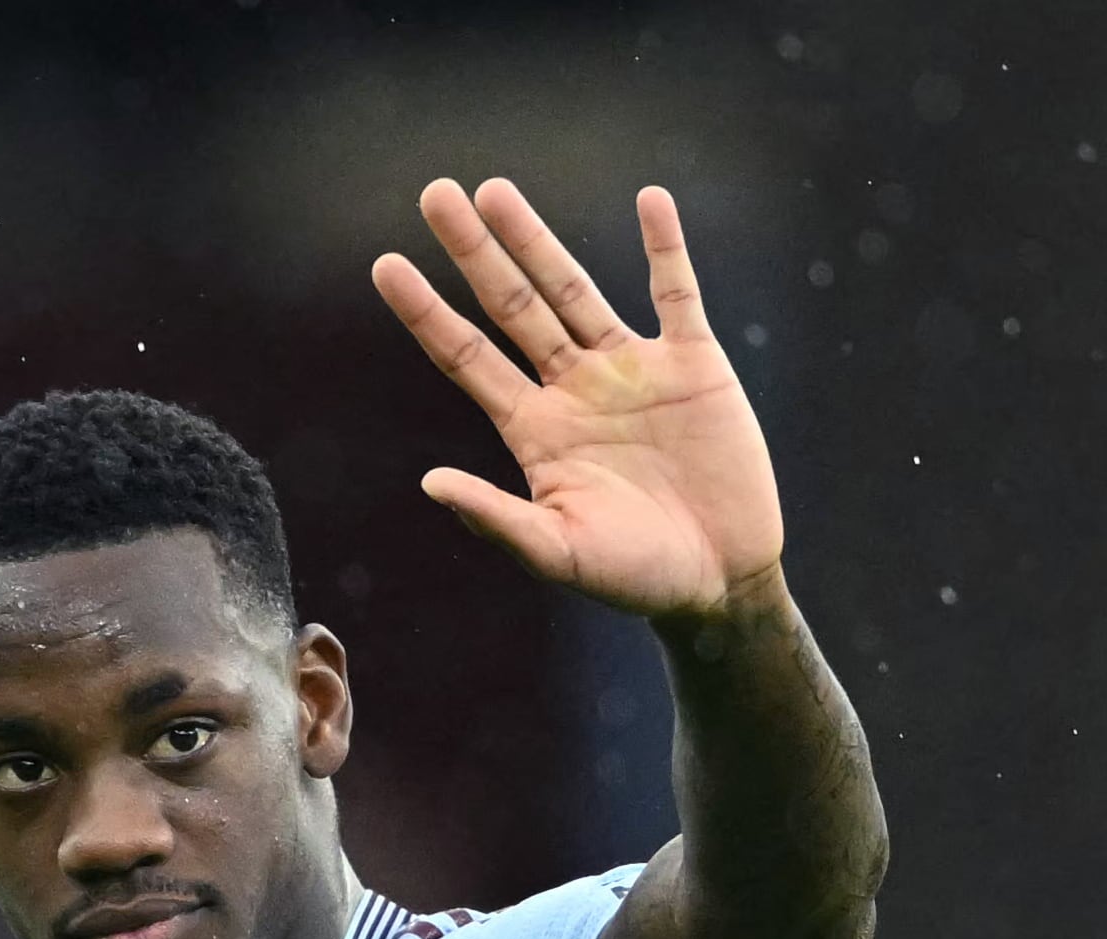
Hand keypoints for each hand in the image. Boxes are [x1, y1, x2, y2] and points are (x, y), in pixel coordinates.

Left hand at [373, 179, 785, 624]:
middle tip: (435, 194)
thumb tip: (430, 483)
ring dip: (537, 240)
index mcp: (536, 429)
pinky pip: (677, 294)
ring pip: (575, 290)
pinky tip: (650, 200)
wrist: (720, 581)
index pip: (467, 357)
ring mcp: (633, 370)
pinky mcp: (695, 366)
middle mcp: (576, 388)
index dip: (426, 313)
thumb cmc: (635, 576)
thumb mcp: (559, 552)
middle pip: (512, 306)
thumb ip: (498, 519)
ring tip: (495, 190)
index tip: (385, 266)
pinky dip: (666, 248)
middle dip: (474, 252)